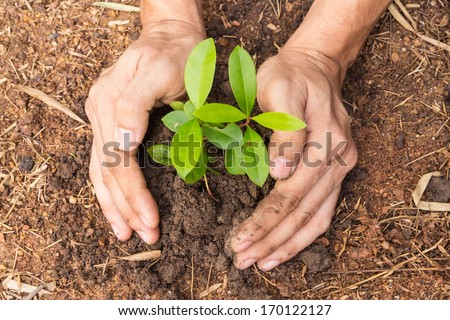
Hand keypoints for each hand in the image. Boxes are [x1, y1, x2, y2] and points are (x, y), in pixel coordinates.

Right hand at [85, 22, 204, 242]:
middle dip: (127, 207)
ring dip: (115, 206)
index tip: (152, 220)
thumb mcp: (159, 70)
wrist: (170, 36)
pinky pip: (105, 163)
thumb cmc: (174, 54)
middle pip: (108, 172)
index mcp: (109, 103)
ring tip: (127, 233)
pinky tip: (118, 209)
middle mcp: (100, 114)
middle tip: (147, 236)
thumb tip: (124, 142)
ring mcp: (102, 119)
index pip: (119, 161)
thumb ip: (136, 104)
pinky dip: (111, 189)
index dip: (134, 194)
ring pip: (101, 172)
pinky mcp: (112, 124)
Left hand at [230, 48, 357, 270]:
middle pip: (302, 212)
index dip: (265, 220)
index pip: (291, 194)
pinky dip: (304, 235)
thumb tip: (281, 174)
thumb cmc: (290, 75)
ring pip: (315, 219)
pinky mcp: (336, 173)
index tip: (239, 240)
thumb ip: (285, 132)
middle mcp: (339, 161)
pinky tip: (284, 249)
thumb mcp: (279, 89)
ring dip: (287, 245)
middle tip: (241, 260)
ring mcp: (341, 169)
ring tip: (260, 263)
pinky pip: (323, 212)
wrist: (316, 66)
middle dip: (270, 240)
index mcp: (325, 142)